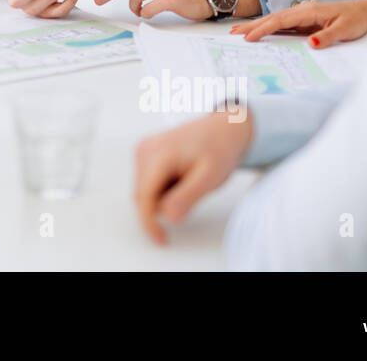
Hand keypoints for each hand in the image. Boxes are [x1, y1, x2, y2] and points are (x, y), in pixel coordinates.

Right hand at [133, 112, 253, 243]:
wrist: (223, 126)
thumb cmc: (219, 148)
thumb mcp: (209, 177)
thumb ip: (187, 197)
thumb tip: (167, 217)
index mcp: (158, 154)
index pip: (144, 197)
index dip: (149, 223)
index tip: (161, 239)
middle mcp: (145, 150)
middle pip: (143, 195)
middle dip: (164, 205)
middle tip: (194, 193)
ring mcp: (143, 150)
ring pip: (145, 190)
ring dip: (165, 196)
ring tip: (190, 181)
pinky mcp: (146, 152)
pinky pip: (148, 181)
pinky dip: (164, 188)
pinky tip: (182, 176)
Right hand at [230, 0, 366, 47]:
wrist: (366, 11)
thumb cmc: (356, 20)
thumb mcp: (345, 30)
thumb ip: (327, 37)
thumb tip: (310, 44)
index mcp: (309, 11)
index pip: (281, 20)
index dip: (263, 29)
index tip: (248, 37)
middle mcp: (302, 11)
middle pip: (272, 18)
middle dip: (252, 25)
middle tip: (232, 33)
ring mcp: (302, 15)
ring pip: (275, 20)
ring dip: (257, 26)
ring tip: (239, 33)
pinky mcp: (304, 21)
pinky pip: (282, 25)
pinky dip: (268, 28)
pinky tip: (259, 33)